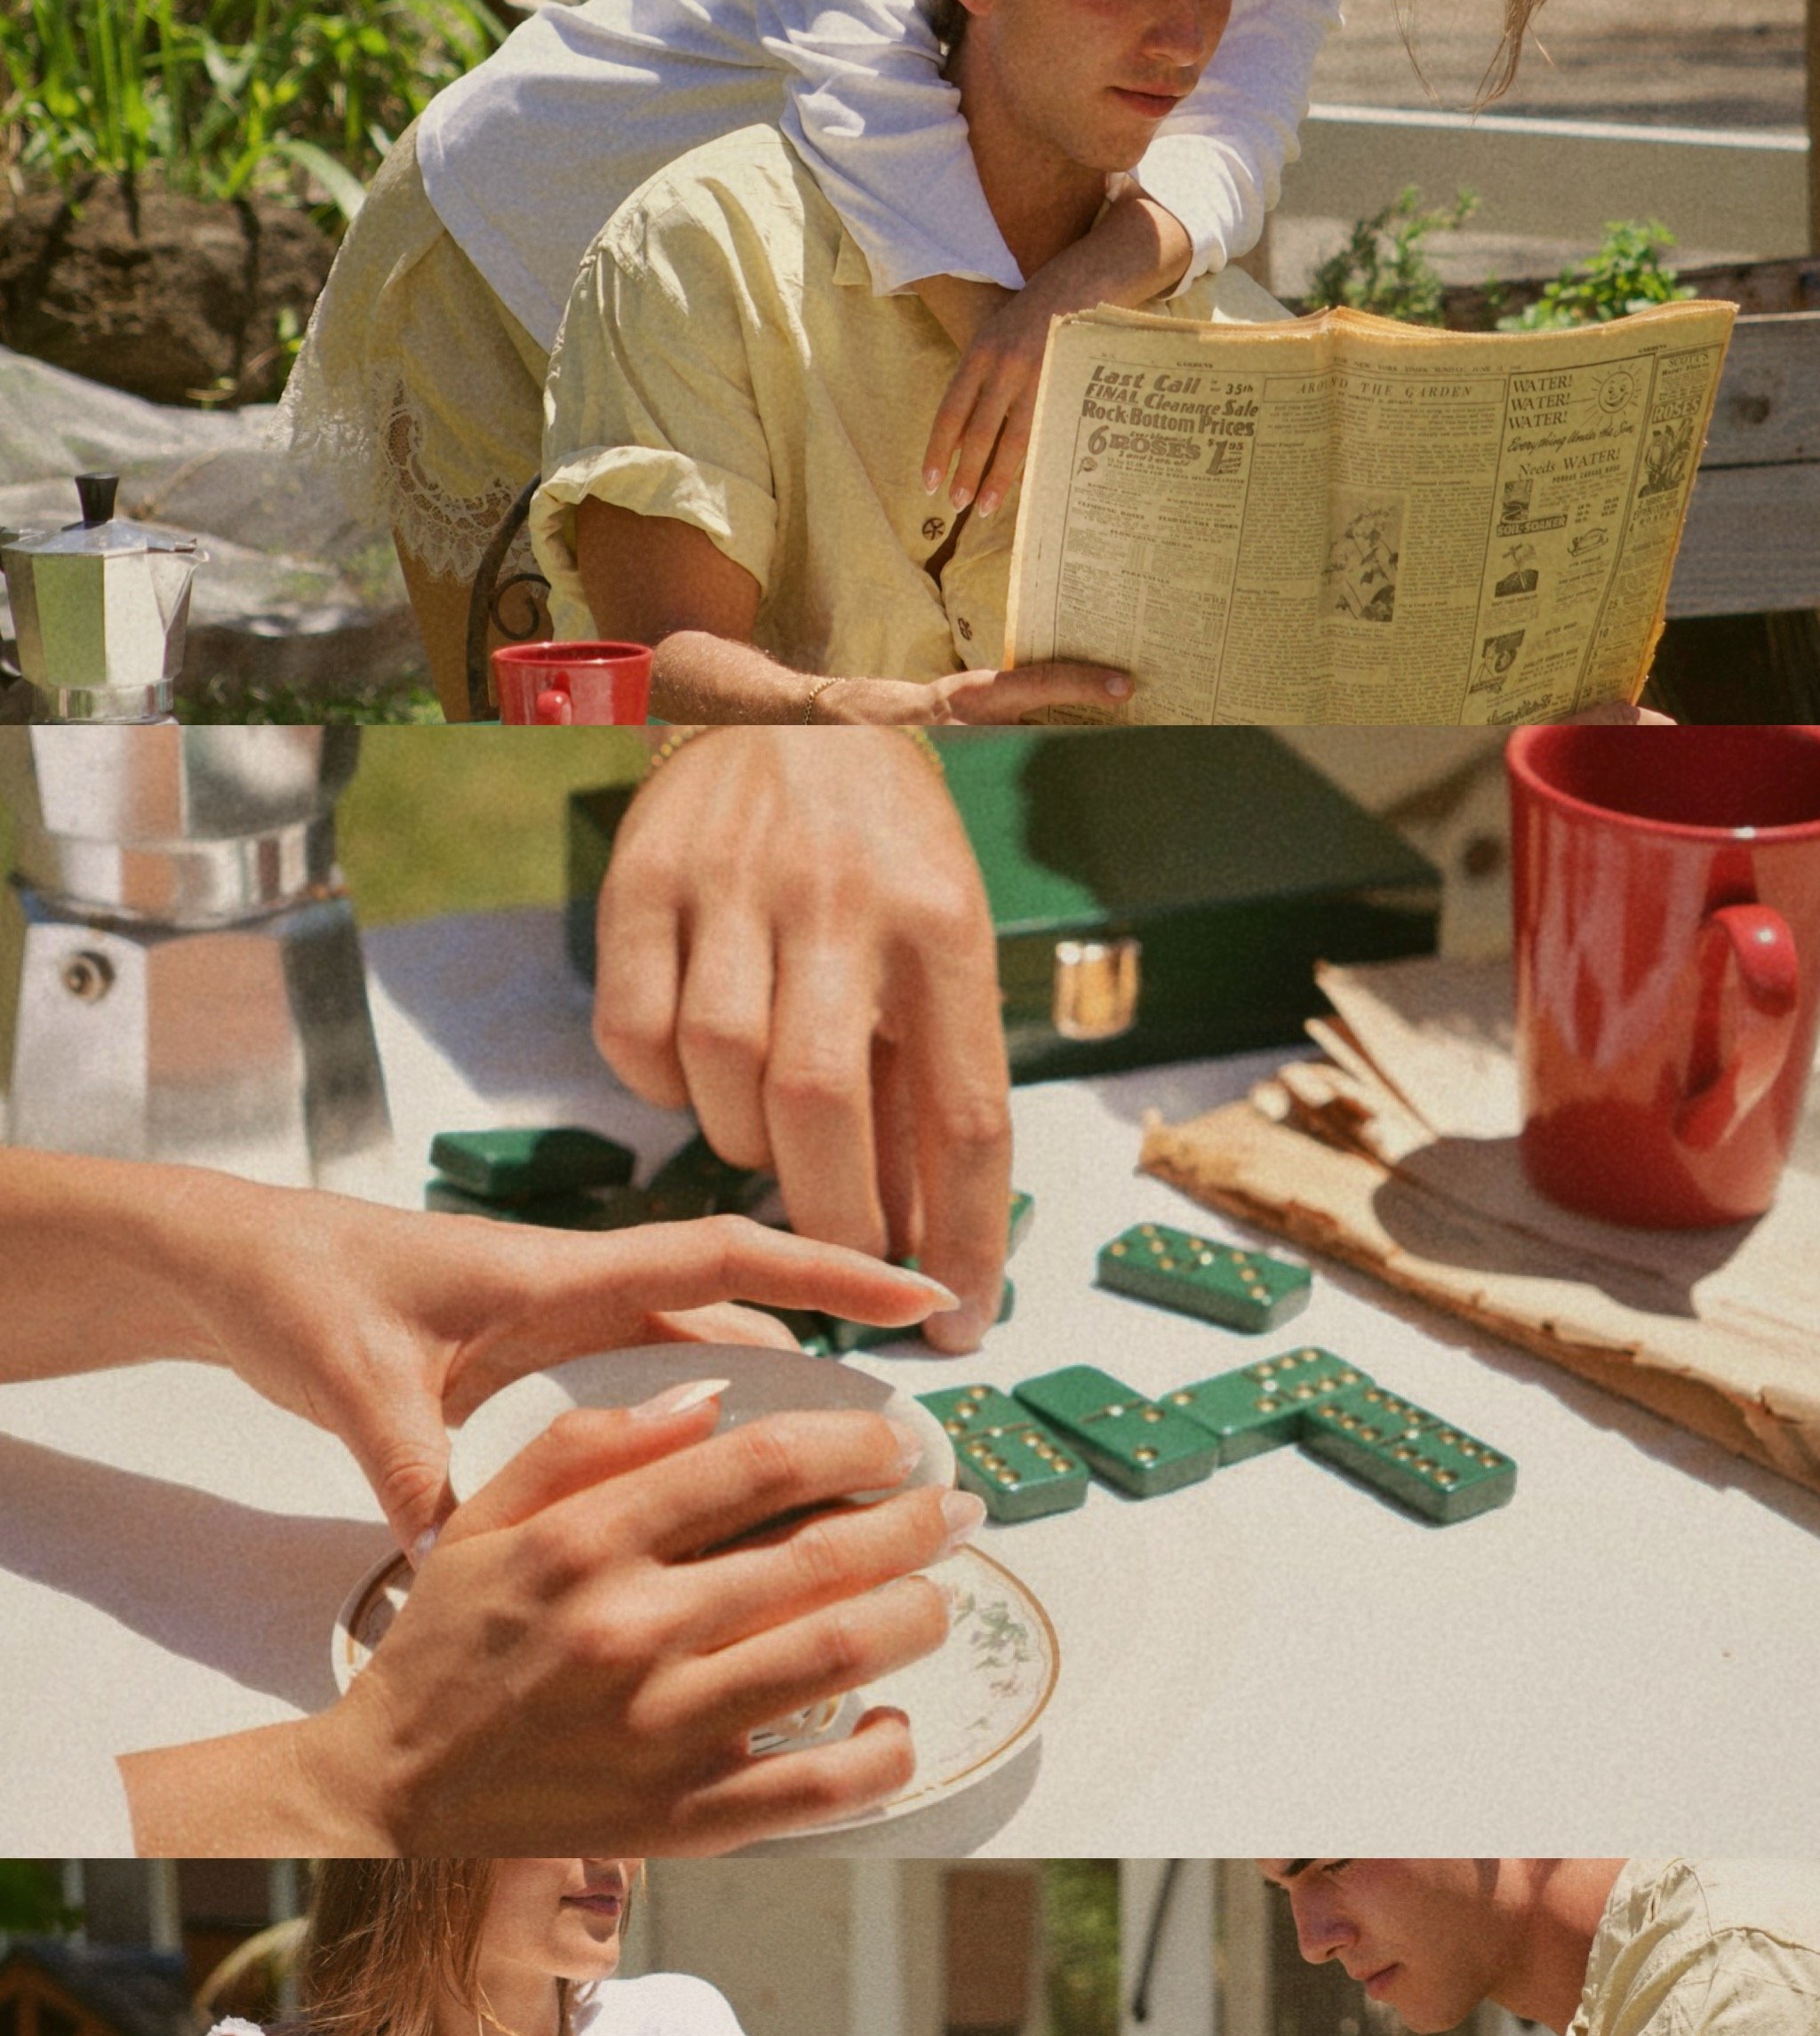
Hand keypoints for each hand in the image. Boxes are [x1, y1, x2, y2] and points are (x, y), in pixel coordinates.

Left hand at [151, 1184, 956, 1559]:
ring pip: (696, 1354)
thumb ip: (410, 1460)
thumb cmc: (298, 1293)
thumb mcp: (354, 1378)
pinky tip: (724, 1487)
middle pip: (735, 1311)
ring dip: (768, 1395)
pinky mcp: (533, 1356)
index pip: (724, 1256)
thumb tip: (454, 1550)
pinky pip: (644, 1386)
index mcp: (556, 1273)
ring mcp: (559, 1323)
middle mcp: (576, 1290)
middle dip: (828, 1351)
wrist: (235, 1266)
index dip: (829, 1271)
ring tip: (841, 1467)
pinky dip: (696, 1423)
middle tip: (906, 1420)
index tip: (918, 1292)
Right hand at [302, 1383, 974, 1857]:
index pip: (761, 1464)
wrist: (392, 1792)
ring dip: (919, 1614)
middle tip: (951, 1509)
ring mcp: (667, 1727)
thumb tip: (712, 1397)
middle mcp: (635, 1629)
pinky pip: (825, 1785)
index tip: (893, 1443)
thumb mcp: (488, 1519)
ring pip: (845, 1651)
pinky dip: (886, 1751)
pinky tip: (894, 1720)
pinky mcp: (689, 1815)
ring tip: (934, 1596)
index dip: (854, 1442)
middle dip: (917, 1520)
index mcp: (589, 1543)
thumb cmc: (448, 1649)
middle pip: (827, 1552)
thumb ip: (589, 1445)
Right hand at [597, 729, 1031, 1347]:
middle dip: (834, 1219)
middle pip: (822, 1108)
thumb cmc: (885, 862)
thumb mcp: (944, 953)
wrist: (792, 713)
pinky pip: (635, 1040)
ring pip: (721, 1078)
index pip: (967, 1117)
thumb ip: (929, 1091)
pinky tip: (696, 1074)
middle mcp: (840, 902)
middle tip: (843, 1261)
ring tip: (772, 1140)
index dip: (965, 1237)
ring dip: (745, 1148)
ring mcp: (733, 887)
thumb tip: (924, 1251)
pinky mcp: (642, 882)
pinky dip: (662, 1088)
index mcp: (945, 926)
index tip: (958, 1322)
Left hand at [915, 193, 1194, 518]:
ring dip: (996, 477)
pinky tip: (1024, 485)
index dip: (938, 451)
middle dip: (966, 473)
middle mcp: (1003, 366)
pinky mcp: (1063, 385)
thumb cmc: (1031, 319)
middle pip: (978, 432)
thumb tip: (959, 437)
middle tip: (957, 504)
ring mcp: (1036, 376)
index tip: (929, 483)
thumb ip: (977, 382)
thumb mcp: (994, 339)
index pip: (950, 412)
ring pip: (1011, 439)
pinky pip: (1043, 433)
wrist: (1080, 284)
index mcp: (978, 354)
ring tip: (984, 507)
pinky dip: (1030, 462)